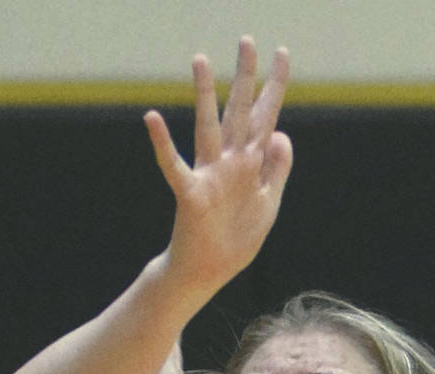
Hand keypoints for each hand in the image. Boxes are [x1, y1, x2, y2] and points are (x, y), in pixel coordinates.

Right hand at [146, 38, 292, 293]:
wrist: (209, 273)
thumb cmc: (236, 239)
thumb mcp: (269, 202)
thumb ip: (277, 169)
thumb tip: (281, 133)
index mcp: (250, 164)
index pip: (266, 116)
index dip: (275, 86)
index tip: (282, 53)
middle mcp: (229, 162)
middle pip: (240, 112)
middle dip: (245, 76)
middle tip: (247, 39)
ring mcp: (209, 176)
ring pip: (208, 128)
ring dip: (205, 95)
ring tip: (200, 60)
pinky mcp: (191, 195)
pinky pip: (174, 166)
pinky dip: (162, 144)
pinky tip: (152, 118)